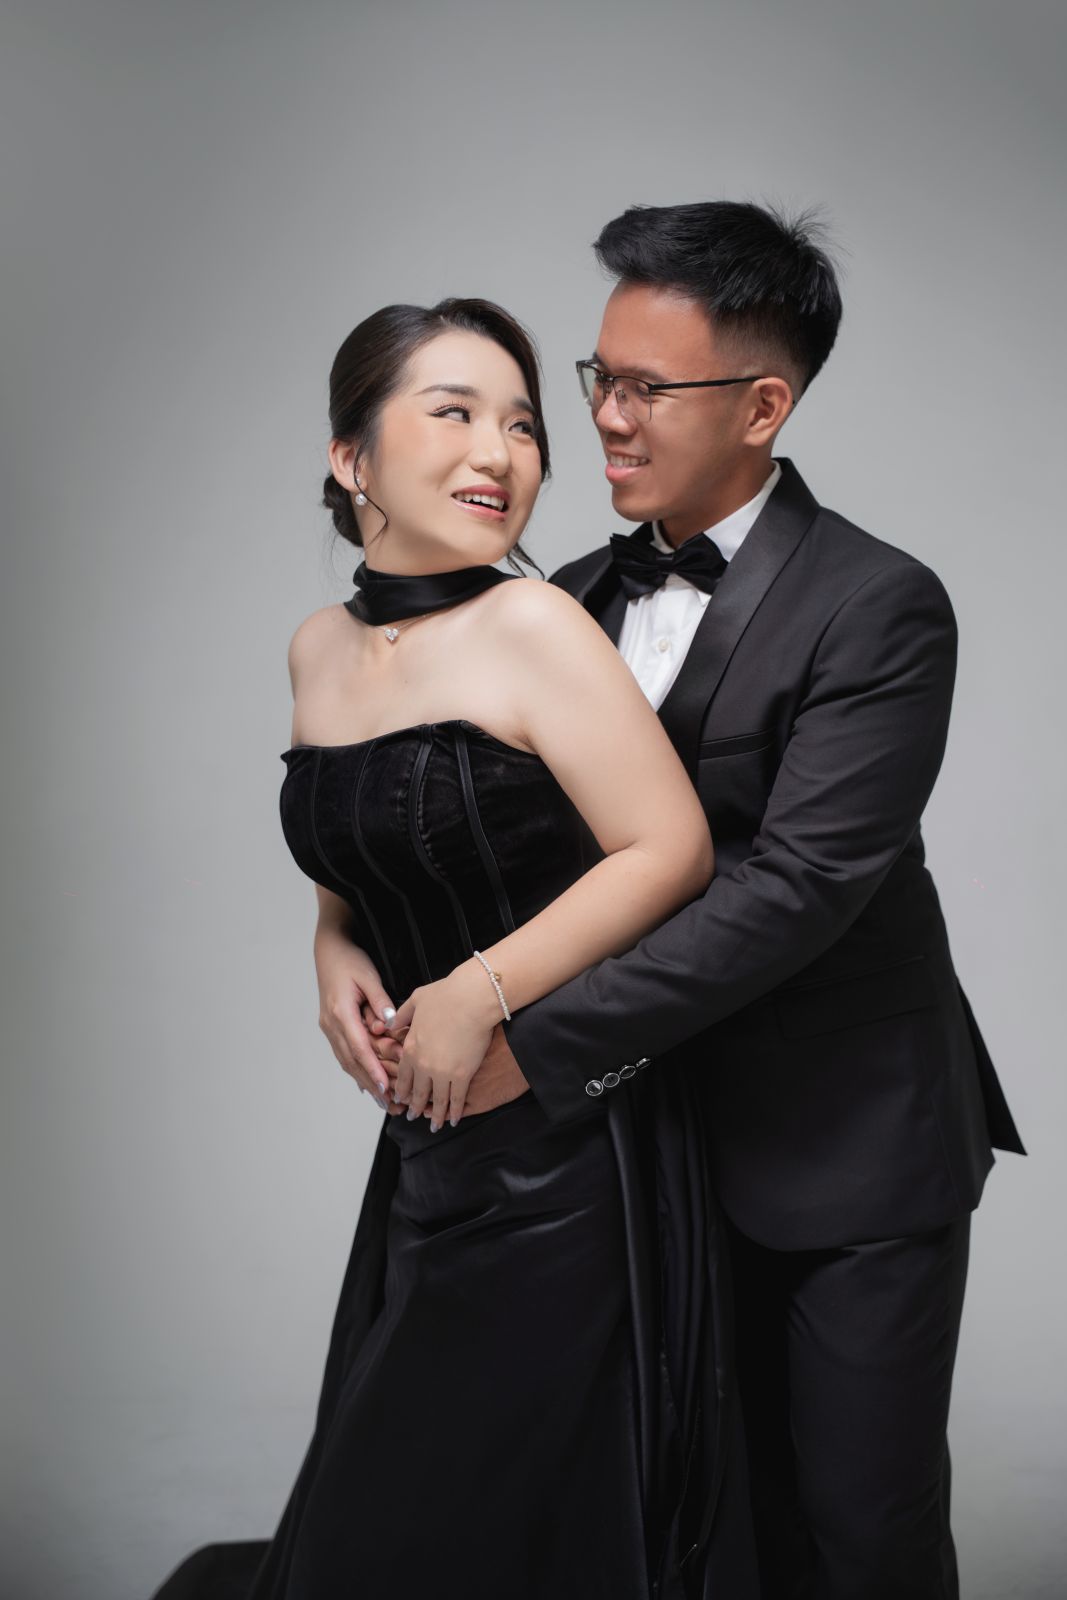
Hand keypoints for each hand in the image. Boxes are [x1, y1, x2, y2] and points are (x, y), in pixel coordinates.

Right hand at [314, 930, 401, 1110]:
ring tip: (382, 1099)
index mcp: (340, 1013)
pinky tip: (366, 1084)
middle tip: (389, 1103)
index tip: (385, 1087)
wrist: (329, 951)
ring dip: (363, 1080)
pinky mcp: (332, 1026)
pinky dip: (356, 1069)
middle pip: (351, 1061)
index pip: (358, 1047)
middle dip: (370, 1083)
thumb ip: (380, 1000)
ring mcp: (329, 1027)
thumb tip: (389, 1023)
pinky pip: (344, 1053)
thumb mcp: (368, 976)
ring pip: (346, 1060)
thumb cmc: (350, 960)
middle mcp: (331, 1024)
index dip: (372, 1069)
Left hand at [361, 1011, 528, 1120]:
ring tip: (434, 1126)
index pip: (403, 1076)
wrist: (472, 998)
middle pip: (417, 1092)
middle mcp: (423, 1064)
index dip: (401, 1090)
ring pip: (436, 1100)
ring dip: (434, 1116)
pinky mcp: (462, 1075)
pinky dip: (454, 1112)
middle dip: (414, 1106)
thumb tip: (389, 1024)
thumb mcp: (416, 1000)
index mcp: (411, 1048)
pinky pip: (456, 1099)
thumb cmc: (447, 995)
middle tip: (412, 1115)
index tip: (400, 1099)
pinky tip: (453, 1119)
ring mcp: (442, 1072)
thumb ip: (401, 1015)